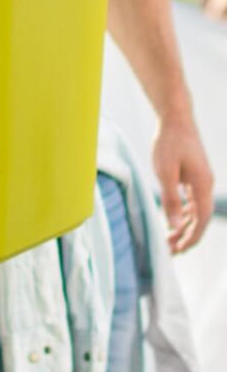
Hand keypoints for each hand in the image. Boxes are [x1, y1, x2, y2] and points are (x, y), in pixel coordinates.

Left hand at [153, 113, 213, 253]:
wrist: (175, 120)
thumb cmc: (168, 143)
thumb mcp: (165, 172)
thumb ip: (170, 199)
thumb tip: (174, 224)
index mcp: (202, 185)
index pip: (201, 219)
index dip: (191, 237)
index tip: (179, 250)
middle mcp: (205, 185)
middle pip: (199, 218)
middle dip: (186, 235)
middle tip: (170, 251)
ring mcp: (201, 181)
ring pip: (195, 210)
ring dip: (184, 226)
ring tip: (169, 240)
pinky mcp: (194, 176)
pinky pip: (191, 201)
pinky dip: (183, 213)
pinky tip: (173, 221)